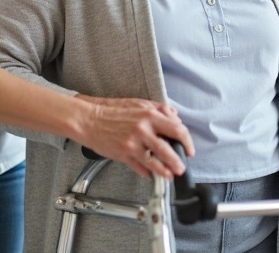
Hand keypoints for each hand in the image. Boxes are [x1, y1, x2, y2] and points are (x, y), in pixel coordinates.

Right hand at [75, 95, 194, 179]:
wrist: (89, 119)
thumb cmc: (112, 111)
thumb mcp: (139, 103)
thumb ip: (159, 109)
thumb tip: (175, 116)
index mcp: (149, 115)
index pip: (177, 129)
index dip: (187, 141)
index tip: (189, 148)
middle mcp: (142, 129)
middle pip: (167, 148)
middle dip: (178, 160)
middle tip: (182, 167)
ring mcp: (132, 143)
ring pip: (154, 161)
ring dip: (165, 170)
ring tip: (171, 175)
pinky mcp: (123, 154)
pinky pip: (139, 167)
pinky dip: (147, 172)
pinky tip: (151, 175)